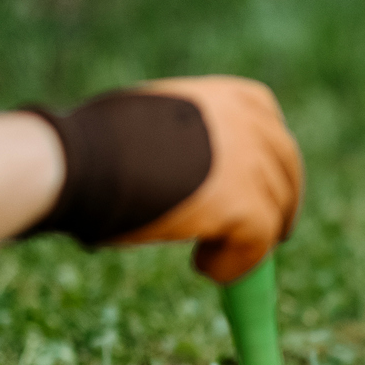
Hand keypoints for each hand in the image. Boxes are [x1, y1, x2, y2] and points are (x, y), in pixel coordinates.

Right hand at [25, 76, 303, 284]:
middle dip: (281, 203)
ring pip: (273, 212)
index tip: (267, 189)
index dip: (272, 165)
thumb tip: (200, 172)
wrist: (79, 161)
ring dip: (248, 241)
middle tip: (269, 236)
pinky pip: (257, 246)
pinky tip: (204, 268)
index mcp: (227, 96)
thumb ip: (191, 137)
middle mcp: (249, 123)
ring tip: (207, 258)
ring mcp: (252, 164)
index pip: (271, 129)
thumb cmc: (95, 144)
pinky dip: (235, 265)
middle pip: (285, 169)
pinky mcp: (247, 206)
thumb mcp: (157, 121)